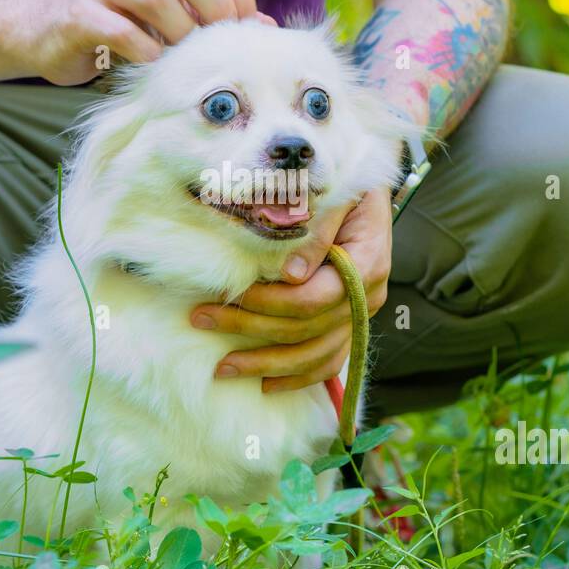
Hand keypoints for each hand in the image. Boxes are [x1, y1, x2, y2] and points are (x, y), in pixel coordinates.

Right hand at [23, 0, 269, 85]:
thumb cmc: (119, 23)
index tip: (246, 26)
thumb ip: (211, 13)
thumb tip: (267, 27)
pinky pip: (120, 30)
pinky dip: (146, 51)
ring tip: (188, 55)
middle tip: (223, 40)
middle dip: (214, 6)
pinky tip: (155, 64)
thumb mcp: (169, 12)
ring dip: (180, 32)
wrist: (44, 32)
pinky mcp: (76, 13)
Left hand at [191, 187, 392, 392]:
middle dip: (250, 329)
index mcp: (367, 262)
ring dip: (266, 365)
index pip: (314, 298)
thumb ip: (314, 226)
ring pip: (316, 356)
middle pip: (307, 329)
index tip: (231, 293)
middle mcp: (368, 296)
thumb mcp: (332, 191)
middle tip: (201, 319)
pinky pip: (328, 362)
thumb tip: (290, 273)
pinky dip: (297, 376)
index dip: (269, 301)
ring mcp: (362, 314)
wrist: (368, 191)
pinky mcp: (353, 324)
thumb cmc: (345, 182)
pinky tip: (265, 385)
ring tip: (222, 367)